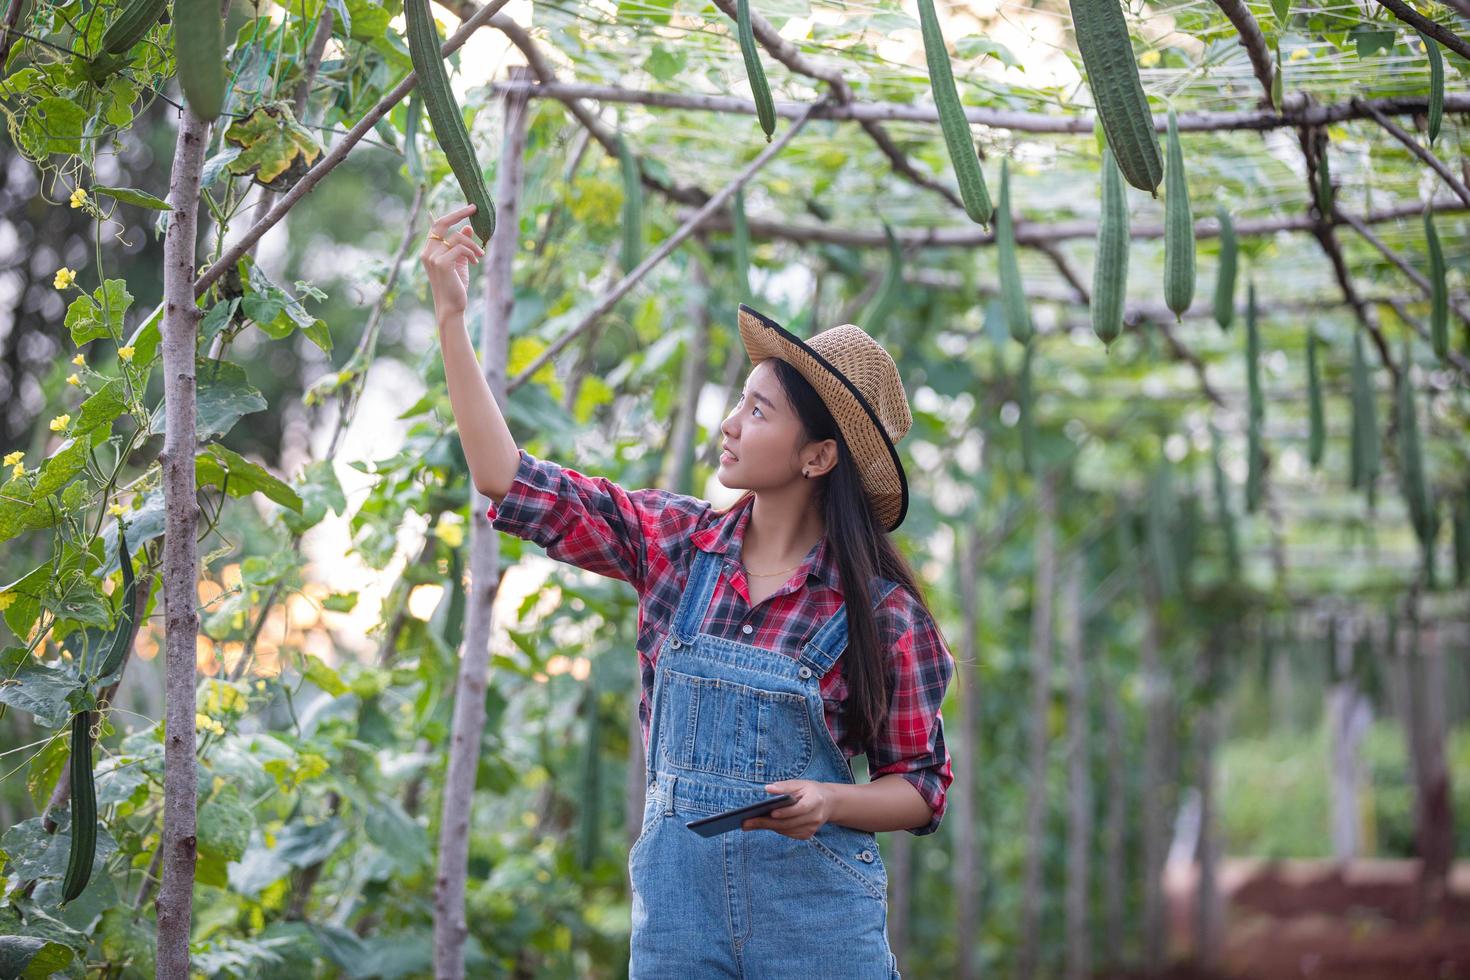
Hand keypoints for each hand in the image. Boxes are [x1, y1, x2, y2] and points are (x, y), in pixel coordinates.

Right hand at [420, 203, 485, 318]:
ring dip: (473, 245)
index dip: (453, 215)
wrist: (452, 307)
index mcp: (429, 250)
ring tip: (480, 256)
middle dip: (459, 213)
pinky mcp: (442, 263)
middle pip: (442, 223)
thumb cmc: (455, 286)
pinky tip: (475, 263)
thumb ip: (461, 244)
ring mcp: (433, 257)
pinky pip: (461, 248)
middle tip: (474, 208)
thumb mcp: (459, 262)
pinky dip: (472, 253)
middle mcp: (427, 252)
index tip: (470, 208)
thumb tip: (468, 227)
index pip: (437, 225)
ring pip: (457, 237)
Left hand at [740, 780, 832, 839]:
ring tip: (749, 824)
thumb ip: (785, 786)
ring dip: (767, 827)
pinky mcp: (807, 834)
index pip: (800, 809)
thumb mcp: (800, 784)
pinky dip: (775, 829)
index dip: (786, 812)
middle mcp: (815, 817)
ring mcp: (812, 828)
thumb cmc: (811, 791)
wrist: (828, 803)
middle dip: (766, 823)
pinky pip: (788, 833)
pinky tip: (762, 825)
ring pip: (786, 830)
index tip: (770, 812)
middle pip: (788, 822)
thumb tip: (768, 789)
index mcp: (815, 801)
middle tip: (747, 822)